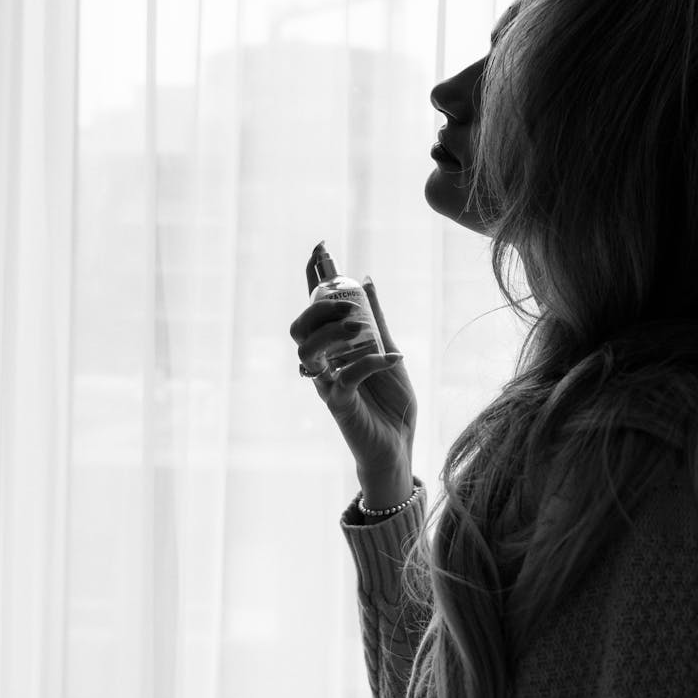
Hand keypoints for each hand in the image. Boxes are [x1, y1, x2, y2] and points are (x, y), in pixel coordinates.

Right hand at [289, 246, 416, 476]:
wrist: (397, 449)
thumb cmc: (389, 403)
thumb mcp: (387, 351)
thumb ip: (376, 320)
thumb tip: (367, 280)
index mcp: (332, 349)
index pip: (314, 308)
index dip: (313, 277)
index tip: (322, 248)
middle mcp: (322, 365)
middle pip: (300, 329)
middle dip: (319, 309)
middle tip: (348, 307)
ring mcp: (327, 385)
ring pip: (309, 352)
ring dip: (334, 334)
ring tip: (362, 329)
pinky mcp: (339, 406)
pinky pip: (345, 378)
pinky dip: (369, 363)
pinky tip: (394, 358)